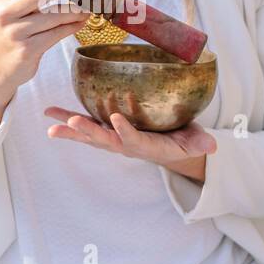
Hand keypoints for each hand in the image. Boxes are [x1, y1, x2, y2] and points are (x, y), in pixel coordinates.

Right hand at [0, 0, 90, 118]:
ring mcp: (15, 32)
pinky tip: (81, 22)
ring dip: (76, 10)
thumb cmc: (12, 28)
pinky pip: (57, 34)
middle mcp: (5, 12)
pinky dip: (73, 26)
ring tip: (88, 7)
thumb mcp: (16, 2)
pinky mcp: (27, 50)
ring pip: (54, 15)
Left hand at [43, 106, 216, 174]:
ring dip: (70, 129)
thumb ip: (201, 143)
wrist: (171, 148)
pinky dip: (66, 120)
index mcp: (145, 147)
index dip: (124, 132)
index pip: (133, 141)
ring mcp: (113, 139)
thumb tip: (213, 146)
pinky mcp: (106, 130)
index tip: (117, 120)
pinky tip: (50, 115)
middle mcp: (124, 144)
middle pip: (103, 140)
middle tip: (71, 123)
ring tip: (51, 126)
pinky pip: (84, 125)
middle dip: (87, 132)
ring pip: (89, 134)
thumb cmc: (184, 140)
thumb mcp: (195, 142)